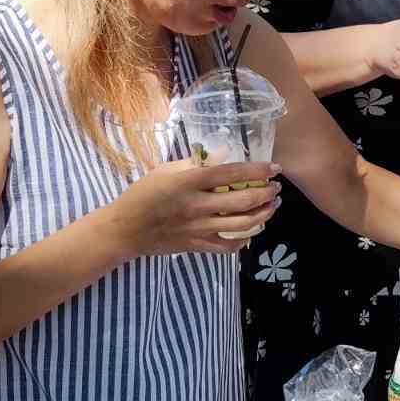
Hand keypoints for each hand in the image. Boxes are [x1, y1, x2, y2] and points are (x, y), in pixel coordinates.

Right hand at [108, 159, 281, 255]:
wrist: (123, 229)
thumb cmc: (143, 195)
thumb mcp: (165, 170)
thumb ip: (194, 163)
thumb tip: (223, 155)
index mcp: (189, 181)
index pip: (232, 173)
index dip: (258, 170)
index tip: (275, 168)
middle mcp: (198, 205)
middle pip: (244, 201)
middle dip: (267, 193)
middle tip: (276, 188)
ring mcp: (199, 228)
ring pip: (242, 224)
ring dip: (264, 215)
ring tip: (272, 206)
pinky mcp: (197, 245)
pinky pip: (228, 246)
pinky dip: (244, 240)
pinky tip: (251, 231)